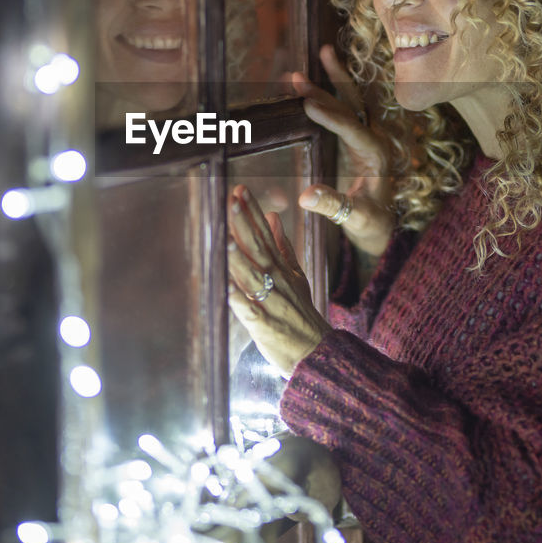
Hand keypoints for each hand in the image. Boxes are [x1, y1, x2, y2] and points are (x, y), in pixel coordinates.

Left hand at [227, 185, 330, 376]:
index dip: (252, 212)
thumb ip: (283, 246)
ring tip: (225, 238)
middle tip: (230, 201)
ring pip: (252, 277)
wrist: (316, 352)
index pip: (265, 234)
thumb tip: (273, 216)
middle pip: (258, 249)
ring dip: (238, 258)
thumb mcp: (296, 275)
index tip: (239, 191)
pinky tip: (225, 288)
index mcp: (281, 268)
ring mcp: (271, 303)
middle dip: (243, 225)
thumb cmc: (301, 313)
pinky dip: (238, 300)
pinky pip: (250, 312)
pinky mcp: (264, 327)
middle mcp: (276, 282)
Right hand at [293, 44, 395, 256]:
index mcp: (376, 155)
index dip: (330, 116)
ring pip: (348, 103)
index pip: (352, 129)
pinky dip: (327, 95)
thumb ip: (333, 205)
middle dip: (330, 84)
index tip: (306, 105)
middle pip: (352, 106)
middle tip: (303, 71)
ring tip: (311, 62)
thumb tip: (305, 196)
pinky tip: (312, 85)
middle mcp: (372, 140)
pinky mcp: (353, 141)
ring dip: (330, 82)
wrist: (381, 226)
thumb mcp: (354, 217)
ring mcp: (364, 138)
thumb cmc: (371, 222)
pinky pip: (341, 112)